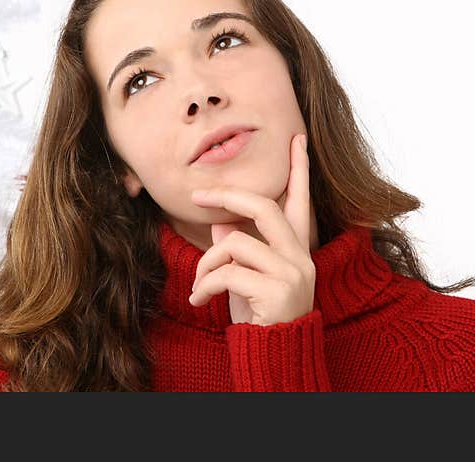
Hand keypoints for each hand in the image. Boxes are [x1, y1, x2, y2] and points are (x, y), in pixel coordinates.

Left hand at [188, 133, 314, 325]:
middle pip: (262, 206)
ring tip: (199, 287)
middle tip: (197, 195)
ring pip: (235, 243)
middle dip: (225, 197)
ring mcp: (293, 273)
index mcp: (296, 250)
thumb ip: (239, 248)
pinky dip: (205, 284)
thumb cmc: (259, 316)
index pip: (299, 202)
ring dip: (206, 263)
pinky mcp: (279, 291)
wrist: (275, 357)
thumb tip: (222, 224)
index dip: (298, 170)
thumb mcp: (244, 278)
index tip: (297, 139)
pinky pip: (227, 272)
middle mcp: (301, 257)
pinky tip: (199, 300)